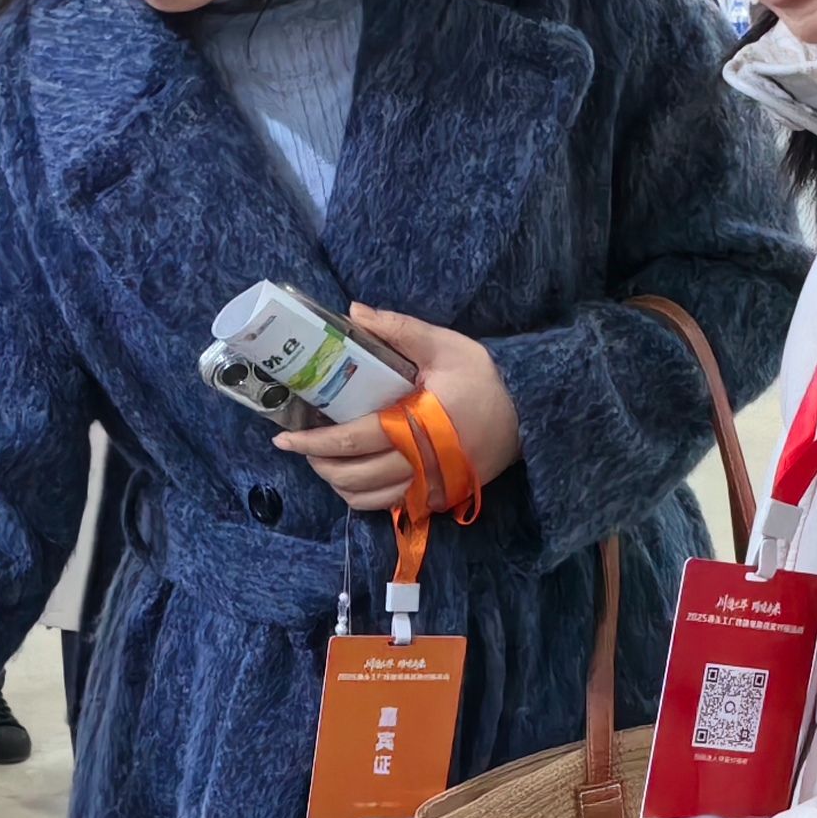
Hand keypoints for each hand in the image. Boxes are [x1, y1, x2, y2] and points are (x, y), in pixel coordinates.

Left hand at [271, 307, 523, 513]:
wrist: (531, 415)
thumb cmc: (486, 378)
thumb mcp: (445, 345)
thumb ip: (397, 329)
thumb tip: (353, 311)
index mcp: (416, 425)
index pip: (352, 441)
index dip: (312, 443)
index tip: (284, 437)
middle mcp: (419, 464)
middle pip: (352, 478)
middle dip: (318, 464)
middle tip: (301, 446)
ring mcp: (429, 487)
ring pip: (366, 500)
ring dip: (337, 484)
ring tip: (324, 461)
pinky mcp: (438, 498)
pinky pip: (390, 506)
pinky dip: (363, 496)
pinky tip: (354, 476)